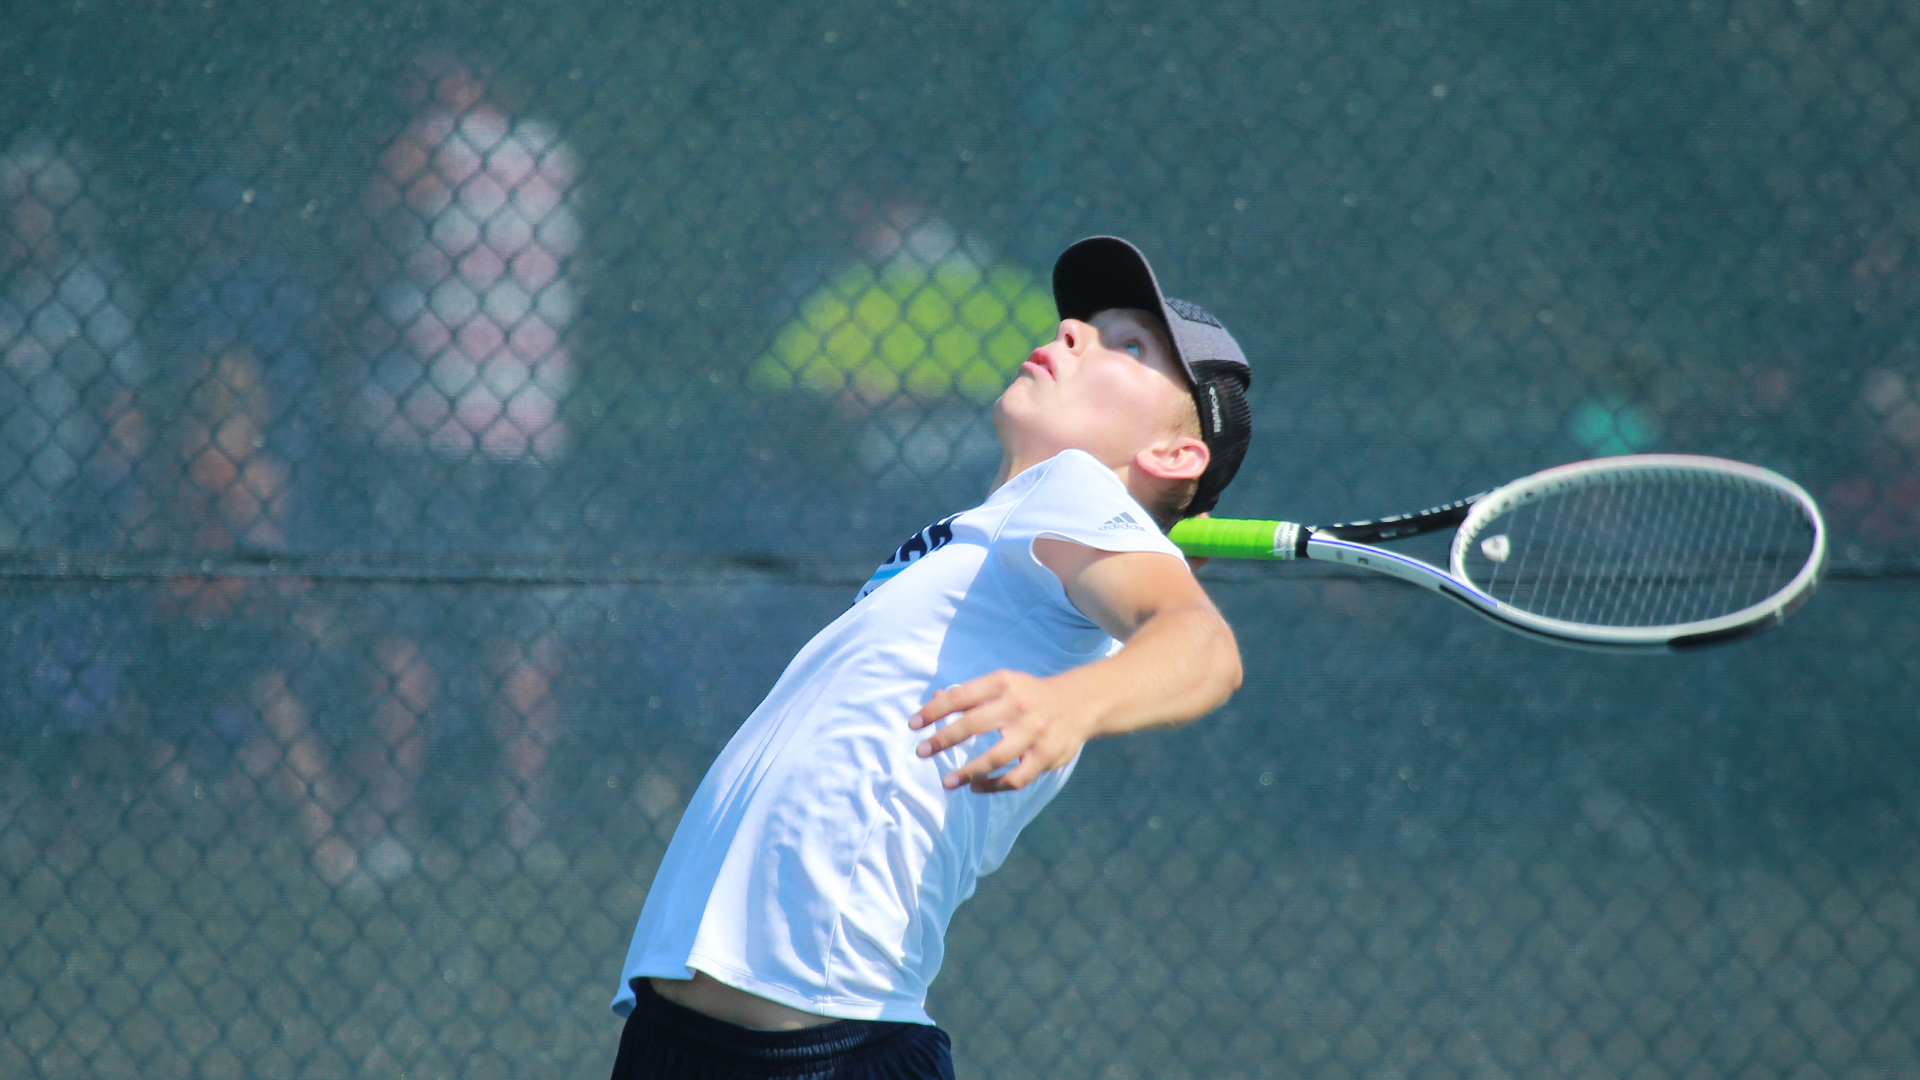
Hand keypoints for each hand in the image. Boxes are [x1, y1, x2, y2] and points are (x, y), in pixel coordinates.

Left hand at [909, 670, 1093, 792]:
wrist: (1080, 702)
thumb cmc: (1029, 694)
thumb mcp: (1003, 684)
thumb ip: (969, 694)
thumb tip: (933, 702)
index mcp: (1003, 683)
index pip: (960, 697)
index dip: (933, 711)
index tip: (914, 725)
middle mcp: (1018, 706)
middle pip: (972, 725)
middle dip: (943, 740)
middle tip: (921, 752)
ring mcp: (1033, 733)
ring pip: (994, 758)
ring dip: (967, 772)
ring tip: (946, 781)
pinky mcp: (1046, 757)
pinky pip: (1015, 779)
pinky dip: (993, 786)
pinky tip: (976, 787)